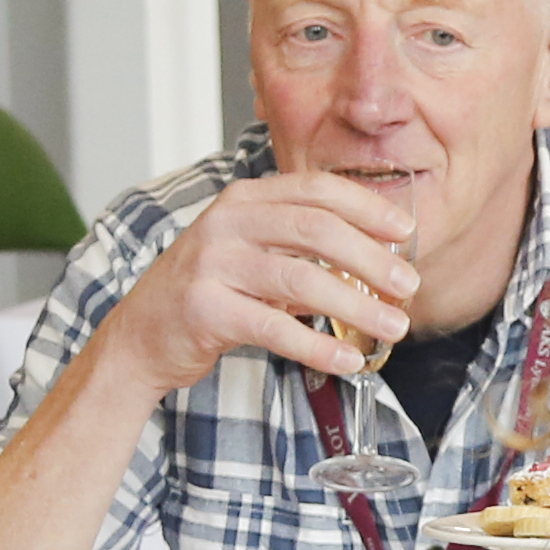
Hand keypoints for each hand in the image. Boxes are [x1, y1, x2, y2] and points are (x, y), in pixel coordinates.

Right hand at [90, 172, 417, 400]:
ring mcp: (212, 265)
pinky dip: (318, 346)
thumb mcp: (252, 251)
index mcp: (243, 199)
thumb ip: (301, 245)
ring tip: (394, 328)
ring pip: (302, 281)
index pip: (316, 189)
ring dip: (357, 307)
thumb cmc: (210, 292)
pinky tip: (350, 360)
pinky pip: (275, 329)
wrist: (141, 335)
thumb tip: (379, 257)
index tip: (406, 231)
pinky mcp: (205, 310)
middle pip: (316, 231)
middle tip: (408, 286)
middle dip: (372, 259)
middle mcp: (226, 224)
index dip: (367, 208)